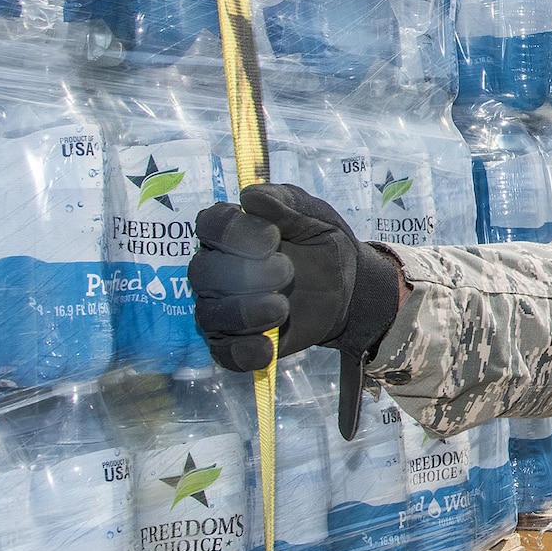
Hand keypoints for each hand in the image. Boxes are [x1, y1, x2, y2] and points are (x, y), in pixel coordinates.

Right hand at [190, 183, 399, 437]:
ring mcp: (221, 308)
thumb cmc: (319, 242)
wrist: (347, 286)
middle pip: (204, 272)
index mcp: (229, 231)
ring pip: (210, 314)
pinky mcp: (235, 343)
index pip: (209, 226)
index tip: (271, 238)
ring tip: (283, 307)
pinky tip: (268, 348)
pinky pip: (225, 354)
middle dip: (245, 273)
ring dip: (246, 312)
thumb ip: (283, 201)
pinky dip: (244, 353)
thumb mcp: (311, 214)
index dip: (233, 232)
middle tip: (285, 271)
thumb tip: (250, 196)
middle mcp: (215, 270)